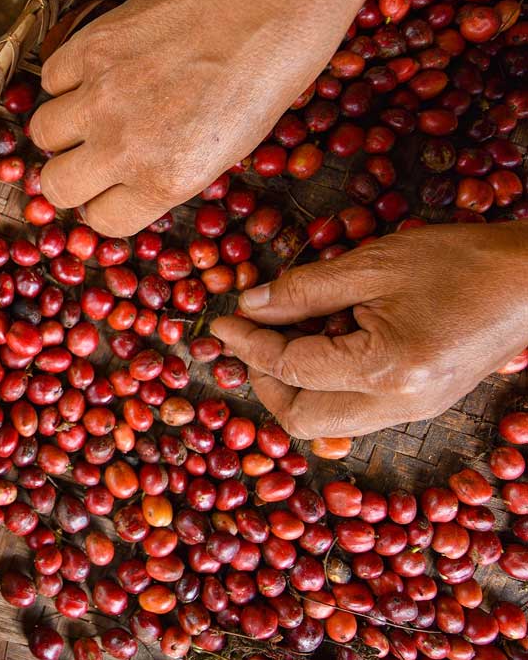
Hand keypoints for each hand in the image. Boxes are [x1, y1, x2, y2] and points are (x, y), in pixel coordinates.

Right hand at [28, 0, 391, 235]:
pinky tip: (95, 71)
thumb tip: (128, 181)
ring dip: (62, 127)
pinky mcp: (88, 47)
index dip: (105, 204)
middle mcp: (125, 146)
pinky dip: (66, 78)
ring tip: (90, 111)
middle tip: (88, 158)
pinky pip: (50, 77)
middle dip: (70, 176)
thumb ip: (168, 174)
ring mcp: (100, 95)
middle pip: (56, 186)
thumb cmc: (264, 73)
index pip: (102, 221)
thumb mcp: (226, 149)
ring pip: (42, 133)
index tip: (110, 191)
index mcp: (166, 181)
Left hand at [209, 222, 527, 438]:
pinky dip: (326, 386)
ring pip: (327, 423)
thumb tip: (249, 307)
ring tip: (285, 337)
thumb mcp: (373, 264)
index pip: (290, 367)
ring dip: (294, 387)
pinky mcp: (423, 406)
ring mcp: (414, 412)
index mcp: (385, 369)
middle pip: (301, 419)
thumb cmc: (462, 262)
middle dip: (264, 381)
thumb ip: (303, 290)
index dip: (247, 343)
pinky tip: (324, 344)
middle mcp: (398, 405)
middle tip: (249, 339)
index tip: (221, 323)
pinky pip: (355, 411)